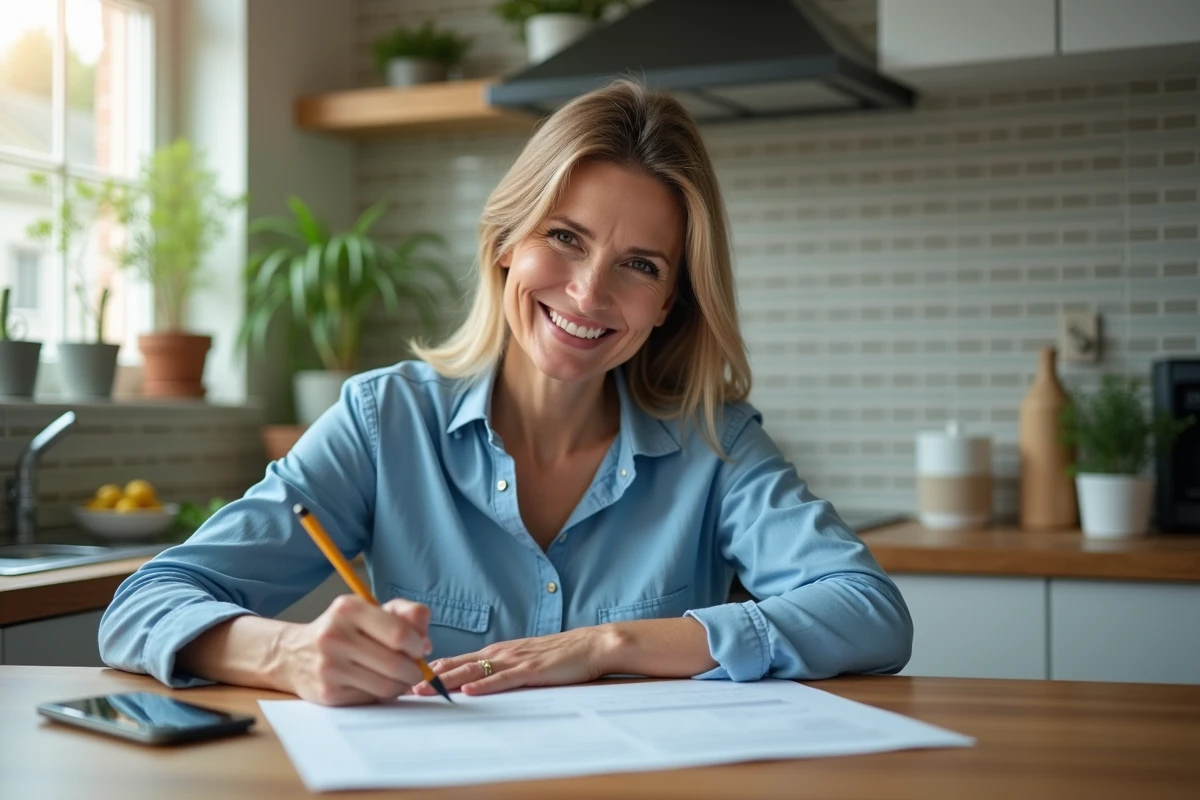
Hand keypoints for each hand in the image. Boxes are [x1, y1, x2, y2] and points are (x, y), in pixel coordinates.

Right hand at [275, 595, 433, 705]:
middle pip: (396, 664)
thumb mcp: (372, 610)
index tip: (419, 648)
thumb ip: (407, 614)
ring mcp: (329, 667)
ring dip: (402, 685)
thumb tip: (426, 642)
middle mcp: (335, 636)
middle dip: (414, 670)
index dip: (418, 645)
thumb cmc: (344, 629)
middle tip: (415, 669)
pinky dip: (383, 694)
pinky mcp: (328, 693)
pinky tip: (376, 683)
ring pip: (386, 686)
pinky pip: (372, 699)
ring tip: (399, 677)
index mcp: (348, 609)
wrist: (294, 654)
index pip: (399, 633)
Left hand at [413, 626, 618, 697]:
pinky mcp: (532, 669)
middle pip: (459, 664)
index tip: (409, 678)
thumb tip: (480, 681)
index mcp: (499, 651)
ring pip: (475, 671)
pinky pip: (503, 679)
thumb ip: (503, 669)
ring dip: (448, 680)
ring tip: (424, 689)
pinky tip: (469, 691)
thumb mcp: (525, 660)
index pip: (459, 660)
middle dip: (430, 676)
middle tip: (404, 686)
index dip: (434, 670)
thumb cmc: (561, 655)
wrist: (591, 645)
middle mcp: (502, 652)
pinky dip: (485, 685)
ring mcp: (516, 659)